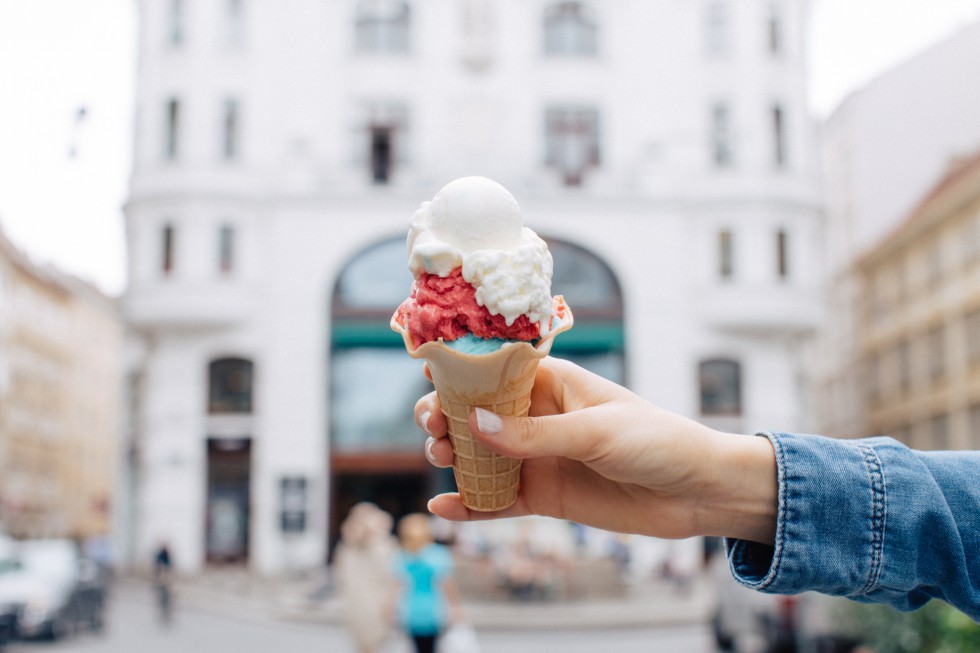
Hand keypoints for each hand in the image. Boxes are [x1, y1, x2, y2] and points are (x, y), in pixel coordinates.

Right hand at [416, 357, 776, 544]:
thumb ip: (535, 433)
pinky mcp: (544, 496)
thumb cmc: (657, 441)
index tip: (430, 376)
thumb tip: (475, 424)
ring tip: (442, 458)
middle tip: (434, 426)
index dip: (461, 372)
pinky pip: (498, 500)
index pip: (497, 370)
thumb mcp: (596, 432)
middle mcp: (539, 418)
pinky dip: (470, 504)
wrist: (697, 492)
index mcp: (554, 383)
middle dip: (449, 416)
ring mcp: (539, 457)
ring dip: (455, 456)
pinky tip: (443, 506)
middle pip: (478, 413)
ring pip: (481, 456)